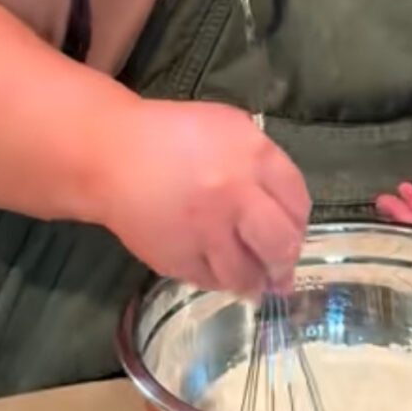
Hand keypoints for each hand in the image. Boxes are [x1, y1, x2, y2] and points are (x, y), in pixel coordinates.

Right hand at [102, 100, 310, 298]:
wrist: (112, 154)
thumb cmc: (175, 135)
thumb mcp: (230, 128)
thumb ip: (264, 163)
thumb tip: (288, 210)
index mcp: (253, 157)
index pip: (298, 202)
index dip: (299, 222)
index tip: (292, 229)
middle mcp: (235, 196)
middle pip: (282, 245)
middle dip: (286, 261)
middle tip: (281, 267)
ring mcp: (206, 232)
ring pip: (247, 274)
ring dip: (255, 279)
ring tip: (253, 277)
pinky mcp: (179, 259)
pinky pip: (213, 282)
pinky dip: (221, 279)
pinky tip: (219, 268)